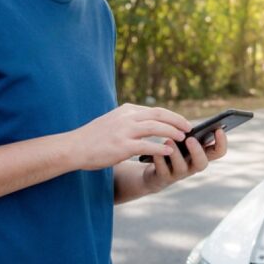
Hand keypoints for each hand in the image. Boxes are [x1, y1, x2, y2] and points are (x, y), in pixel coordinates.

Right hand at [69, 103, 190, 169]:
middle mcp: (127, 118)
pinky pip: (147, 146)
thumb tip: (148, 121)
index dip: (172, 116)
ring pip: (156, 128)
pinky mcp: (121, 147)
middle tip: (190, 128)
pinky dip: (160, 148)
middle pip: (159, 115)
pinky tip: (169, 152)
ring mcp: (124, 131)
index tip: (183, 122)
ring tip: (184, 138)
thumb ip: (130, 121)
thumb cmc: (94, 138)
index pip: (155, 110)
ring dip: (173, 132)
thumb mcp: (113, 122)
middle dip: (177, 121)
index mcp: (126, 111)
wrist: (74, 147)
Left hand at [143, 127, 227, 191]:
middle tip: (190, 139)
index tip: (219, 130)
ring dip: (176, 154)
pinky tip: (156, 152)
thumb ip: (191, 133)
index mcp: (202, 154)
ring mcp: (179, 173)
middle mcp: (193, 166)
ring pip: (181, 167)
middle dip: (197, 151)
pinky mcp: (164, 177)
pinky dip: (160, 160)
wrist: (155, 170)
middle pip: (202, 163)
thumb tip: (188, 124)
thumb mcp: (184, 140)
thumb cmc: (174, 150)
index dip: (222, 143)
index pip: (218, 152)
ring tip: (169, 140)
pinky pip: (163, 170)